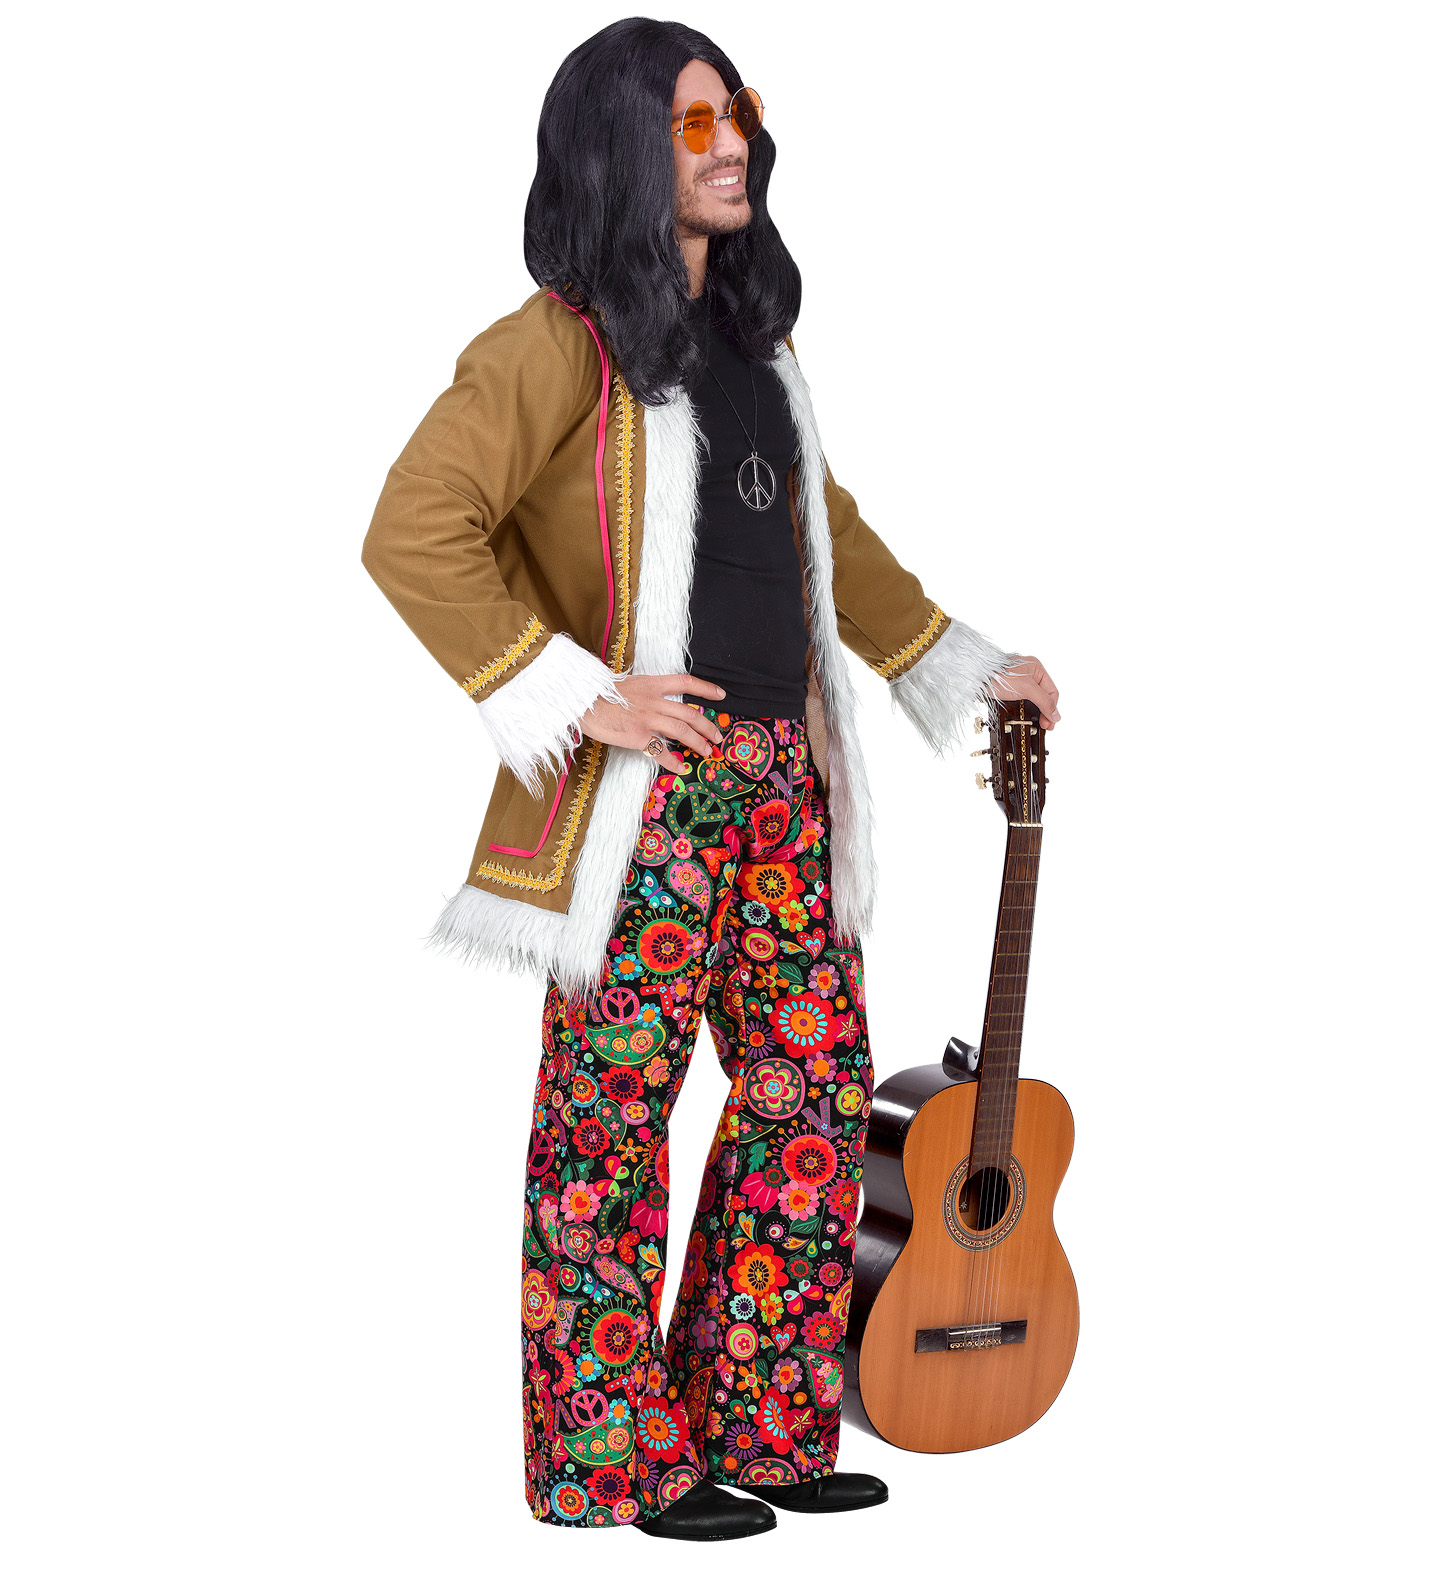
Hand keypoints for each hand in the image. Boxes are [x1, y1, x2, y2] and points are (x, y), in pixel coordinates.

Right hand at [580, 673, 727, 771]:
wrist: (580, 701)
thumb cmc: (596, 693)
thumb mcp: (625, 685)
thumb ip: (642, 692)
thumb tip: (651, 701)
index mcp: (651, 684)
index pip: (685, 682)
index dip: (706, 688)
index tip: (721, 695)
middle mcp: (654, 701)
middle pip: (690, 713)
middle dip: (708, 725)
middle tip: (718, 736)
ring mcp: (647, 718)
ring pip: (682, 731)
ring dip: (698, 743)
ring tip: (707, 752)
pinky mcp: (638, 736)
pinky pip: (661, 751)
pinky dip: (673, 762)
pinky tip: (681, 768)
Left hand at [991, 656, 1060, 729]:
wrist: (975, 678)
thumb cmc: (998, 676)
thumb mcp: (1026, 688)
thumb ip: (1044, 701)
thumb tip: (1056, 715)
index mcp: (1037, 668)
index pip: (1052, 691)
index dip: (1053, 708)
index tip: (1050, 723)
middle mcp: (1029, 674)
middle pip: (1043, 697)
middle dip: (1045, 712)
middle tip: (1044, 726)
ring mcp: (1018, 682)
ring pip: (1032, 701)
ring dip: (1035, 713)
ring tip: (1036, 724)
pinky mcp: (1008, 690)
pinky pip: (1021, 702)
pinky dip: (1024, 711)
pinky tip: (1025, 718)